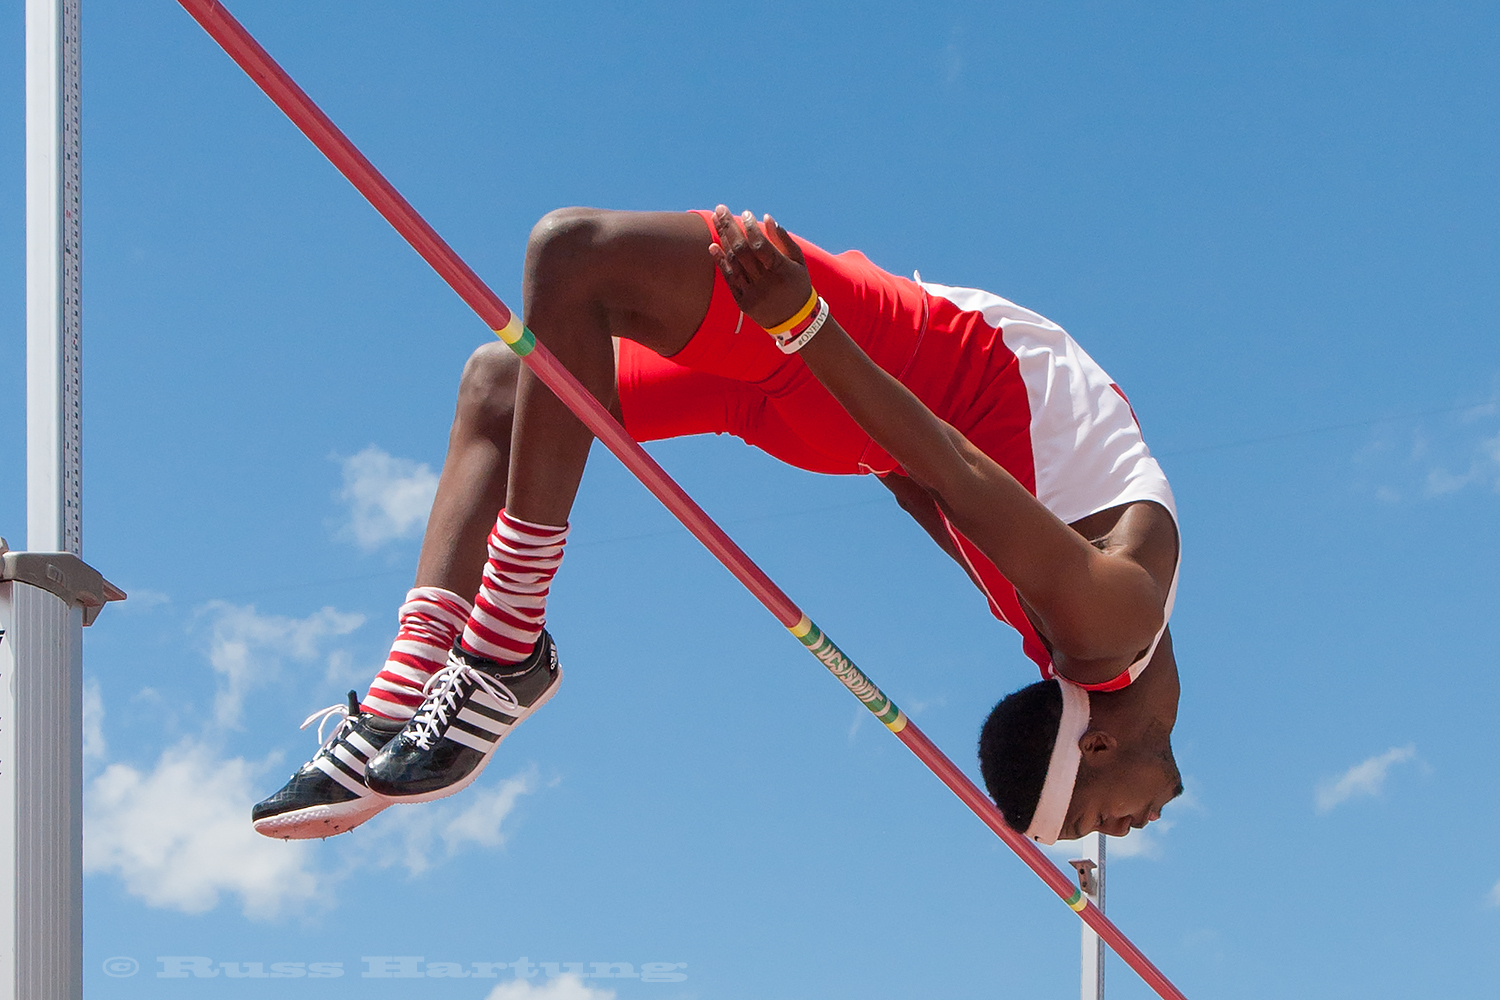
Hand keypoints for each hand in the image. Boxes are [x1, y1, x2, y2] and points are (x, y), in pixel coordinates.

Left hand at [707, 205, 812, 331]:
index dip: (751, 229)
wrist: (794, 322)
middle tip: (720, 209)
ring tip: (716, 220)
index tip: (745, 213)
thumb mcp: (798, 262)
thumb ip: (783, 239)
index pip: (762, 246)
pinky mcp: (743, 302)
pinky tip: (713, 245)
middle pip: (743, 251)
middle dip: (730, 227)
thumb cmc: (797, 284)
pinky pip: (729, 278)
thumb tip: (766, 218)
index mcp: (782, 271)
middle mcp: (766, 283)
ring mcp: (753, 294)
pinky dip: (720, 261)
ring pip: (734, 263)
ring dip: (722, 239)